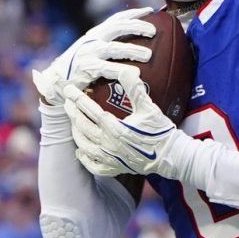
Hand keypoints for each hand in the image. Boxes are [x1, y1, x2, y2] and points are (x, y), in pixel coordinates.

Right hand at [31, 8, 155, 108]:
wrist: (55, 82)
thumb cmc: (78, 69)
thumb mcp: (91, 52)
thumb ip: (108, 47)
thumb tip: (134, 47)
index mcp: (95, 34)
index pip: (116, 18)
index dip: (133, 13)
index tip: (150, 10)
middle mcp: (93, 40)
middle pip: (118, 27)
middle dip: (137, 26)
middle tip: (153, 31)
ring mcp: (89, 53)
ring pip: (115, 48)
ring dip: (133, 50)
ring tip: (148, 55)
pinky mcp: (88, 68)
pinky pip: (108, 68)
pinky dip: (123, 70)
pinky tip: (135, 73)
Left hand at [63, 73, 196, 180]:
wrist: (171, 157)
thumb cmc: (160, 131)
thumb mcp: (148, 107)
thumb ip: (135, 89)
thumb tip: (126, 69)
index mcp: (115, 128)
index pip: (90, 110)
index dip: (78, 98)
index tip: (68, 90)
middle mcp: (109, 144)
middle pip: (82, 126)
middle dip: (72, 113)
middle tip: (66, 103)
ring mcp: (110, 158)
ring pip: (84, 145)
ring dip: (75, 133)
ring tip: (73, 122)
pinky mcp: (114, 168)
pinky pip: (93, 165)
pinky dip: (84, 158)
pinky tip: (81, 150)